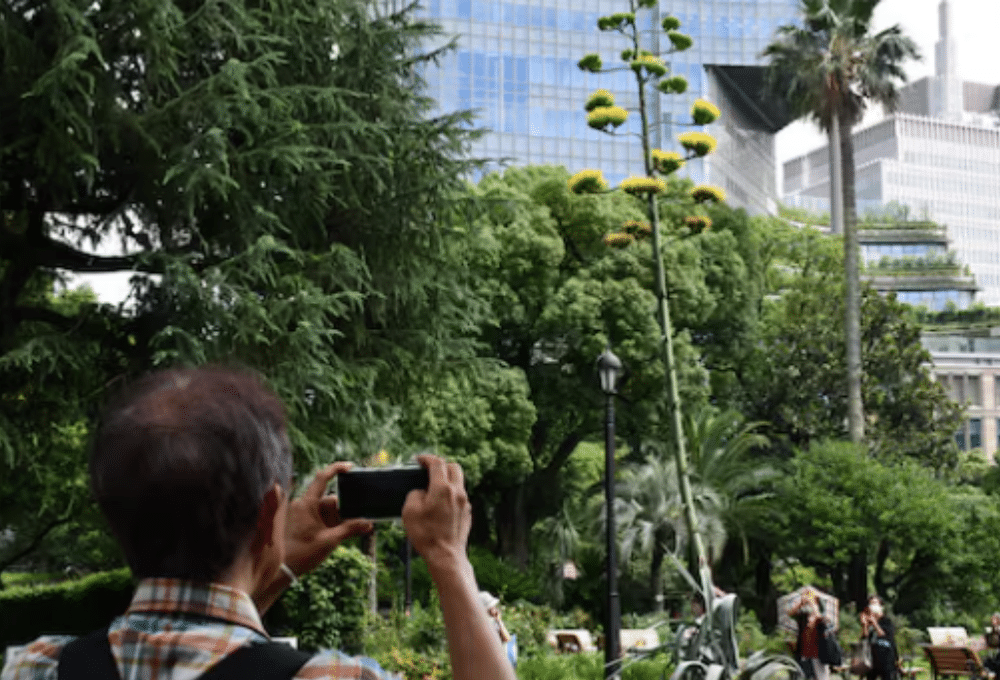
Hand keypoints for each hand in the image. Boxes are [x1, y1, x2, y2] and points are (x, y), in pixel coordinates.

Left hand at [283, 462, 373, 576]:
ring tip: (351, 531)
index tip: (350, 467)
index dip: (336, 469)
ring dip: (338, 520)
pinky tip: (338, 535)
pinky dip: (329, 524)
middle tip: (360, 519)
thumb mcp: (329, 541)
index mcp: (306, 504)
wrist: (281, 570)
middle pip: (329, 500)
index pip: (322, 478)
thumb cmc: (301, 554)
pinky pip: (319, 518)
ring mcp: (300, 514)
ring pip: (325, 511)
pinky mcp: (300, 523)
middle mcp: (302, 505)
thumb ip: (350, 529)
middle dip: (345, 510)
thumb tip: (369, 523)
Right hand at [402, 454, 470, 574]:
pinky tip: (441, 504)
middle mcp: (457, 492)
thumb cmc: (426, 534)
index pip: (437, 463)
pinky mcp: (467, 513)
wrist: (446, 555)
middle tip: (429, 470)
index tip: (419, 460)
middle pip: (454, 467)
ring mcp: (465, 502)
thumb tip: (421, 492)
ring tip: (434, 488)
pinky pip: (460, 496)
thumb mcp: (409, 511)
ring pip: (459, 481)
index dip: (427, 458)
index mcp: (442, 488)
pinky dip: (451, 493)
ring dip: (447, 479)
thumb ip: (414, 494)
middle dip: (441, 465)